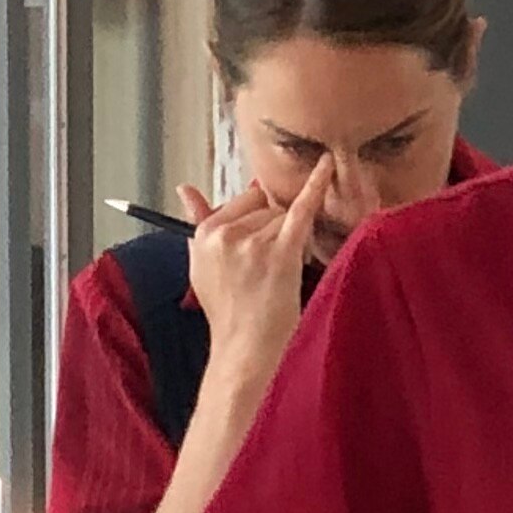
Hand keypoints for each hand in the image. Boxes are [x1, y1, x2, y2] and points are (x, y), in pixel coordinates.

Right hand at [179, 158, 332, 391]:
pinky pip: (301, 210)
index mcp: (204, 235)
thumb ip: (197, 221)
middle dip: (273, 228)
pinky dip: (316, 186)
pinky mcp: (279, 254)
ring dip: (288, 239)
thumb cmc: (229, 309)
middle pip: (265, 206)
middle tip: (266, 269)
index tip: (258, 249)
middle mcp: (225, 235)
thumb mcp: (203, 264)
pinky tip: (328, 164)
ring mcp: (252, 244)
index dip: (257, 222)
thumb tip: (185, 188)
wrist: (245, 348)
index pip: (243, 202)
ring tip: (276, 274)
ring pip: (284, 217)